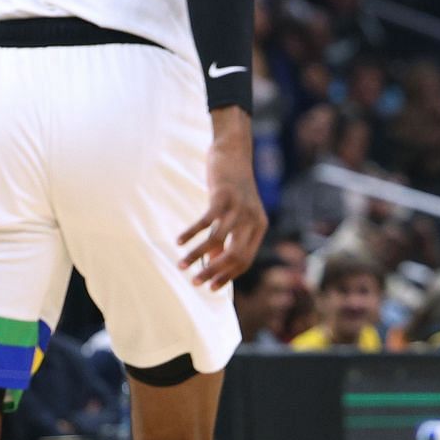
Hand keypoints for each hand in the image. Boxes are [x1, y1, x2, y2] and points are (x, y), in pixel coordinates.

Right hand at [179, 114, 265, 290]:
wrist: (234, 152)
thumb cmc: (232, 187)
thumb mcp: (234, 214)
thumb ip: (226, 237)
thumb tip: (213, 261)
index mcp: (259, 227)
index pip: (245, 261)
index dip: (228, 276)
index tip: (210, 287)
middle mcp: (253, 220)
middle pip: (235, 256)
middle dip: (214, 272)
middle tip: (195, 282)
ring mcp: (239, 208)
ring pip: (217, 241)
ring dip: (198, 255)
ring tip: (181, 265)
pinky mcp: (223, 196)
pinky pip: (206, 222)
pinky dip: (191, 234)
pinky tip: (179, 242)